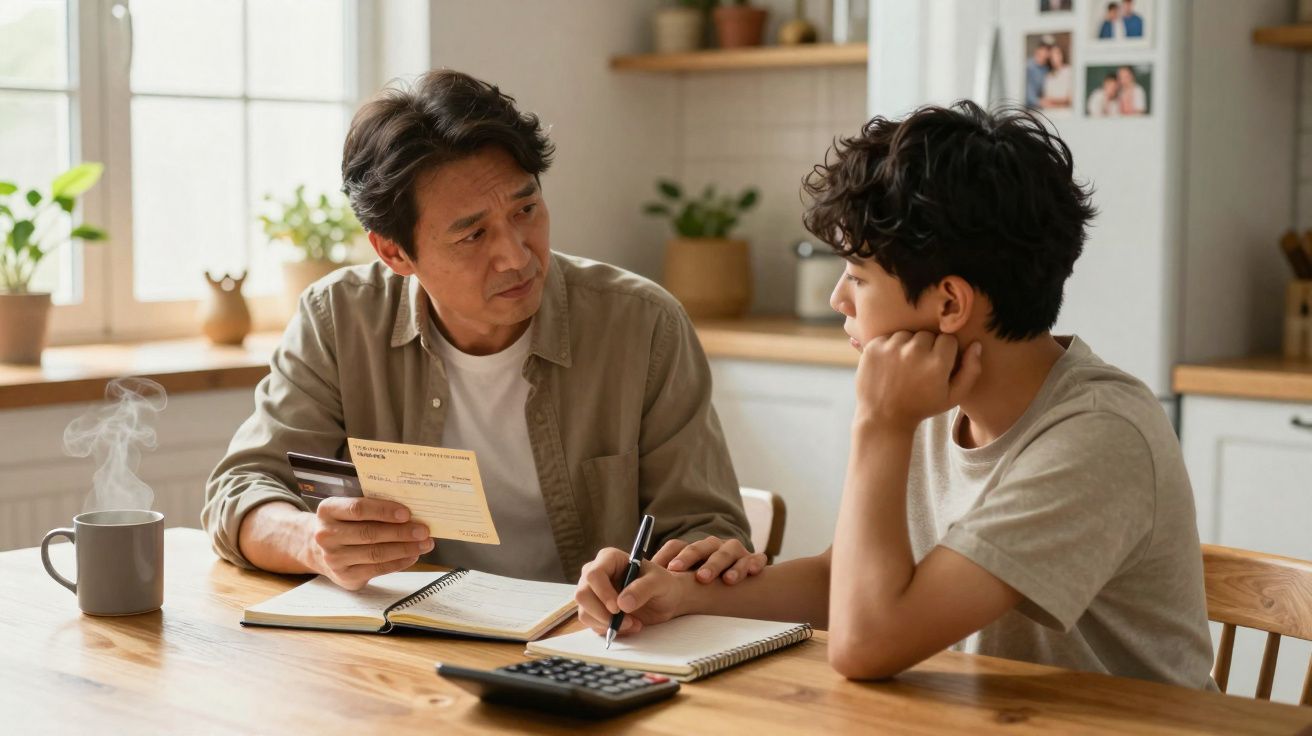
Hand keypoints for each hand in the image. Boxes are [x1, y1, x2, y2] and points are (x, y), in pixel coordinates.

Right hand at [307, 497, 434, 590]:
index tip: (407, 513)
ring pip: (375, 553)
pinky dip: (398, 562)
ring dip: (404, 549)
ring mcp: (334, 558)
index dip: (384, 511)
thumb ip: (372, 507)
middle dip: (401, 532)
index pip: (358, 509)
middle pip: (369, 533)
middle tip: (423, 530)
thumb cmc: (343, 524)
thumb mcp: (347, 509)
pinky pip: (377, 569)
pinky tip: (412, 555)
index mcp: (328, 510)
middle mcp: (326, 535)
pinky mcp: (345, 576)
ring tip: (424, 544)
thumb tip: (410, 514)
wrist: (317, 549)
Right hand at [574, 548, 688, 636]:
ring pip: (585, 612)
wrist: (665, 599)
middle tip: (628, 621)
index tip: (618, 608)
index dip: (603, 593)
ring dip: (608, 624)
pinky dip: (610, 630)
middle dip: (603, 613)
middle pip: (583, 595)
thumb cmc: (663, 584)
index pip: (594, 574)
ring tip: (634, 623)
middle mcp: (595, 573)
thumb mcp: (659, 582)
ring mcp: (592, 592)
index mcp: (609, 559)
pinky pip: (592, 624)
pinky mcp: (595, 610)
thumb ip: (643, 589)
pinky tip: (629, 625)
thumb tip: (622, 604)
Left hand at [651, 536, 764, 584]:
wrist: (738, 579)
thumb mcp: (686, 578)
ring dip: (725, 563)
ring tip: (725, 579)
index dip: (674, 556)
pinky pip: (756, 559)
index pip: (679, 546)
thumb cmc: (705, 579)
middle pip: (703, 547)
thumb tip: (636, 588)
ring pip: (729, 552)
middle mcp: (713, 547)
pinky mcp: (753, 561)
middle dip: (696, 558)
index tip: (669, 568)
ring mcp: (735, 552)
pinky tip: (752, 572)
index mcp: (693, 549)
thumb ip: (665, 580)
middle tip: (692, 574)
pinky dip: (754, 563)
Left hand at [855, 331, 982, 432]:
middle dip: (927, 348)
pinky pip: (889, 336)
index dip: (945, 352)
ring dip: (908, 345)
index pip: (948, 339)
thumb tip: (976, 345)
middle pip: (927, 335)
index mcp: (937, 363)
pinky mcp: (874, 347)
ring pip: (908, 334)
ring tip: (904, 366)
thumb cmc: (921, 407)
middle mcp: (915, 351)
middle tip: (919, 367)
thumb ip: (971, 371)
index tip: (937, 365)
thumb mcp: (953, 397)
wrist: (883, 417)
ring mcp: (892, 348)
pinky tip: (890, 364)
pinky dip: (890, 347)